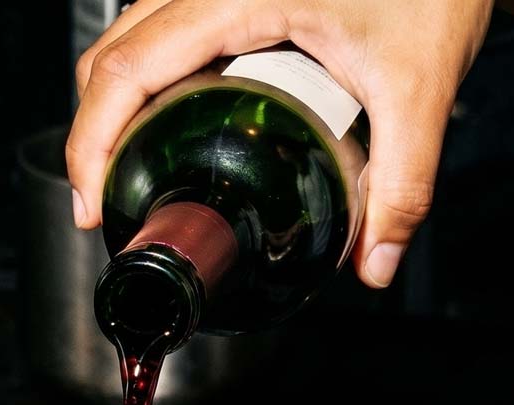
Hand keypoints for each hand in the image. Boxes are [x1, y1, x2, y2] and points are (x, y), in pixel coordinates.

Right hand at [66, 0, 493, 288]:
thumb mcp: (420, 90)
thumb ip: (402, 186)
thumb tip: (372, 268)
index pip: (129, 69)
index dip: (93, 142)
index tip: (94, 206)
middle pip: (111, 52)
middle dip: (94, 134)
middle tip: (107, 205)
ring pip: (131, 35)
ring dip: (117, 105)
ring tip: (133, 173)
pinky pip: (164, 27)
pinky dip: (149, 79)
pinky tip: (173, 126)